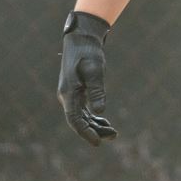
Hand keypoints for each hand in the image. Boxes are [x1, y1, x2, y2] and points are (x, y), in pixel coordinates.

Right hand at [57, 11, 117, 146]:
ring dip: (95, 125)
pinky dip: (93, 117)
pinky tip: (104, 120)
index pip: (75, 121)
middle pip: (78, 121)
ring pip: (81, 117)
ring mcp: (70, 94)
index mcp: (68, 93)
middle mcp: (66, 96)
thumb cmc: (88, 51)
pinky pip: (83, 110)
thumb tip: (99, 111)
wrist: (82, 37)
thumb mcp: (95, 70)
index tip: (98, 143)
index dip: (86, 133)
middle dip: (94, 131)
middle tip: (114, 136)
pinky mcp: (76, 90)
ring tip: (112, 132)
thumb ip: (97, 91)